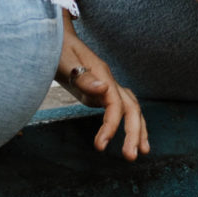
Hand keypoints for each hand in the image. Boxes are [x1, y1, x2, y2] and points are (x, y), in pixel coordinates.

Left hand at [56, 29, 148, 159]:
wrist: (55, 39)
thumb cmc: (56, 49)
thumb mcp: (63, 60)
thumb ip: (82, 77)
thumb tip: (104, 89)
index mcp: (101, 74)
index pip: (115, 104)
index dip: (111, 125)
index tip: (101, 146)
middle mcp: (109, 81)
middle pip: (131, 108)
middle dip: (134, 133)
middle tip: (130, 157)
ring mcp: (108, 87)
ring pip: (131, 108)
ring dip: (138, 130)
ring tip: (142, 152)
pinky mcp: (103, 93)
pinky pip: (122, 110)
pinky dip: (129, 124)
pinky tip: (132, 138)